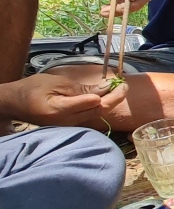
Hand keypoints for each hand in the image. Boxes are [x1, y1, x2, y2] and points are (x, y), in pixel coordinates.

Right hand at [0, 74, 127, 125]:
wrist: (15, 103)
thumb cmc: (32, 89)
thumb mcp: (56, 83)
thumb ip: (80, 88)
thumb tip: (104, 89)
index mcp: (61, 110)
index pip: (92, 104)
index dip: (110, 95)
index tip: (119, 84)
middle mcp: (67, 122)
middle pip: (98, 111)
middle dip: (115, 98)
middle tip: (124, 84)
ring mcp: (69, 126)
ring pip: (96, 114)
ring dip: (109, 101)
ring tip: (118, 87)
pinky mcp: (70, 125)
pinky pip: (89, 116)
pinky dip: (100, 105)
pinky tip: (105, 96)